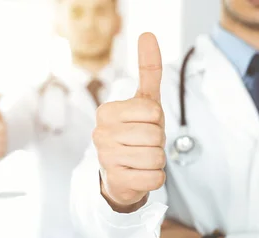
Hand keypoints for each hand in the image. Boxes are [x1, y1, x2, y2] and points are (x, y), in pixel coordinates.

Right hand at [93, 32, 165, 212]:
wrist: (121, 174)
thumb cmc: (135, 133)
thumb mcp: (144, 102)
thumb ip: (148, 70)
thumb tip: (148, 34)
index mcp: (106, 112)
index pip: (153, 112)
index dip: (156, 122)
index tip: (144, 126)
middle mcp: (100, 134)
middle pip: (155, 136)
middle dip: (157, 142)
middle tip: (143, 145)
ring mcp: (105, 159)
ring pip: (156, 157)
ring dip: (157, 161)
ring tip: (141, 160)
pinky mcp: (116, 182)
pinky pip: (155, 179)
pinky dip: (155, 178)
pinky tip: (139, 175)